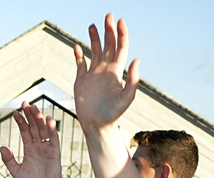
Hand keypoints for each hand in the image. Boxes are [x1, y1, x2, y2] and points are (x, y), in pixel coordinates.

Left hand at [0, 103, 63, 177]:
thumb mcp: (16, 170)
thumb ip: (8, 159)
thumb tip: (2, 147)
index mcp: (29, 148)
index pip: (25, 131)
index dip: (20, 121)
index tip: (15, 112)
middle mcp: (38, 145)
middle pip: (34, 126)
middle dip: (30, 115)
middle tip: (25, 103)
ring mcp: (47, 147)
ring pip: (43, 130)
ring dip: (39, 119)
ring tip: (34, 108)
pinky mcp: (55, 152)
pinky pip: (53, 138)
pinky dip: (51, 129)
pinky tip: (47, 120)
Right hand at [73, 14, 139, 131]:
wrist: (96, 126)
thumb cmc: (113, 115)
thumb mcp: (126, 98)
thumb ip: (132, 80)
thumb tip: (137, 59)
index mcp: (116, 72)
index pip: (121, 48)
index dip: (121, 34)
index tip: (120, 21)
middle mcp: (105, 70)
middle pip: (108, 45)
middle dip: (108, 31)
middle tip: (108, 16)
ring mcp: (93, 75)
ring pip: (94, 52)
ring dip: (94, 39)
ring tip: (92, 26)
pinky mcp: (81, 81)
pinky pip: (80, 64)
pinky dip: (78, 55)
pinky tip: (77, 46)